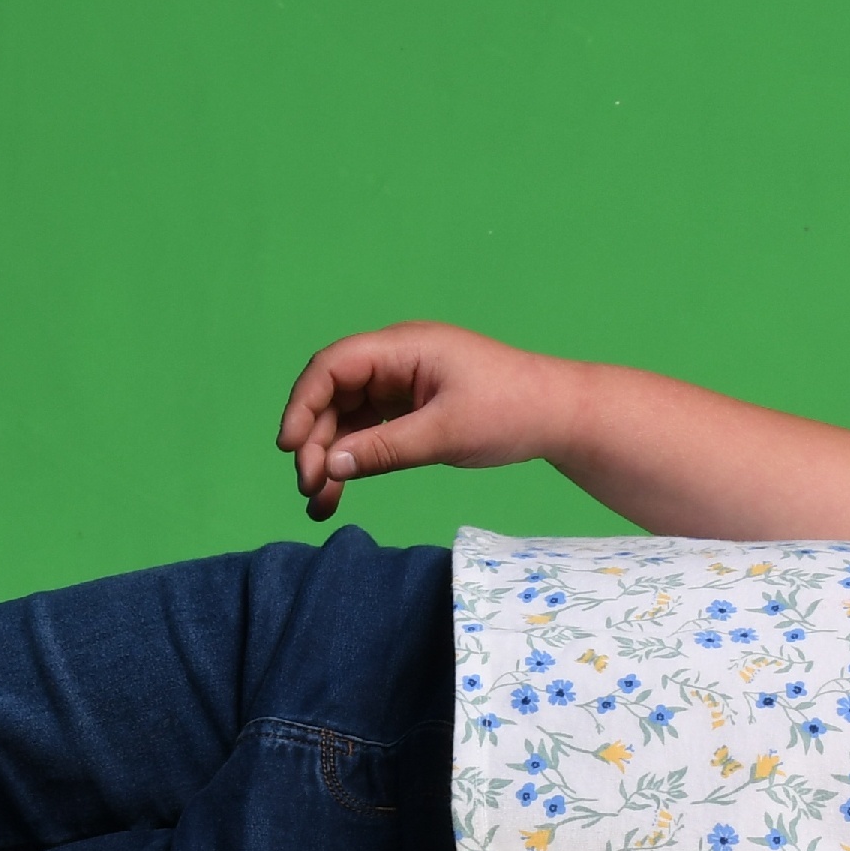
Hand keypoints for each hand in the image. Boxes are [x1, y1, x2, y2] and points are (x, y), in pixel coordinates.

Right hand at [273, 323, 585, 519]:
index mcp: (403, 348)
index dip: (303, 404)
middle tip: (308, 486)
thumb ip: (385, 448)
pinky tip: (338, 492)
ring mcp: (402, 385)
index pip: (333, 367)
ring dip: (330, 457)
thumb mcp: (446, 433)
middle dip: (315, 440)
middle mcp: (396, 361)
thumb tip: (330, 465)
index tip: (290, 448)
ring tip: (318, 502)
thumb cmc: (511, 411)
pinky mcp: (412, 410)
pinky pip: (369, 432)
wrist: (559, 416)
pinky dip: (354, 461)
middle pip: (334, 395)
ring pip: (347, 418)